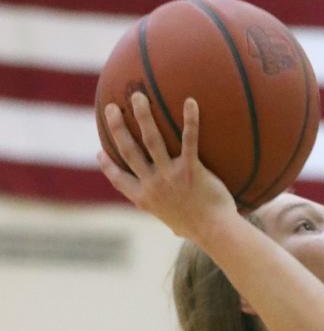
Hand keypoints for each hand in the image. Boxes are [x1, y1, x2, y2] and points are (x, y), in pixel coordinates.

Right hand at [97, 94, 236, 242]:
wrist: (216, 233)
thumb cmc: (201, 230)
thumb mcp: (177, 225)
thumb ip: (172, 218)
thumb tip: (177, 229)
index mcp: (144, 198)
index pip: (119, 179)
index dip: (108, 166)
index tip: (100, 153)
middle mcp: (152, 184)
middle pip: (128, 150)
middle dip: (117, 127)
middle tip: (112, 108)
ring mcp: (170, 176)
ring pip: (151, 140)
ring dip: (143, 116)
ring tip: (139, 97)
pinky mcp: (191, 170)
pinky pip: (189, 140)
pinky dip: (190, 120)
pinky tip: (191, 102)